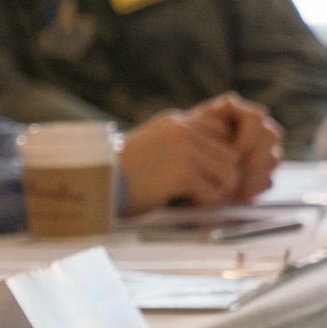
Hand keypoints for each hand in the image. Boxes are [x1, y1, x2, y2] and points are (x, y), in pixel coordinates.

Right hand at [119, 97, 280, 210]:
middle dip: (221, 179)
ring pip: (226, 175)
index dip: (219, 158)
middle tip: (203, 193)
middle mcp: (183, 131)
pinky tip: (183, 205)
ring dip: (214, 193)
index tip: (207, 175)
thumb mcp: (153, 144)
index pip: (222, 133)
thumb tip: (212, 160)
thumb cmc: (122, 172)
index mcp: (176, 122)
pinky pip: (212, 193)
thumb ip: (180, 143)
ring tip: (192, 200)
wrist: (96, 182)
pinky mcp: (182, 174)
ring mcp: (184, 151)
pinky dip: (201, 205)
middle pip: (229, 156)